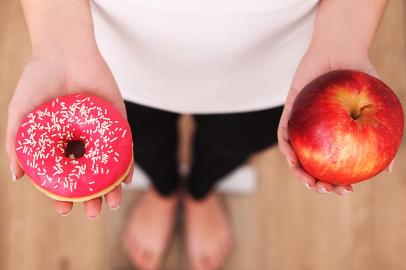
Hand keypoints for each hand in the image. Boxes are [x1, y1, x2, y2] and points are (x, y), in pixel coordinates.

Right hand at [5, 46, 134, 217]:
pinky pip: (124, 146)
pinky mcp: (117, 121)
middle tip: (94, 212)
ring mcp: (100, 132)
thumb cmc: (38, 80)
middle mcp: (80, 141)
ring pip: (108, 166)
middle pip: (89, 175)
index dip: (63, 194)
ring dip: (111, 186)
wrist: (64, 50)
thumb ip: (17, 144)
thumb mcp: (21, 114)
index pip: (63, 175)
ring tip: (111, 203)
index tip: (64, 210)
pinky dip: (126, 163)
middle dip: (91, 196)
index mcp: (58, 143)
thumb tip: (17, 177)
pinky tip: (125, 179)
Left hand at [277, 46, 393, 194]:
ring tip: (309, 181)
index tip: (347, 190)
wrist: (341, 51)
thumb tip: (389, 169)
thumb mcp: (377, 106)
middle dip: (317, 183)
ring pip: (296, 155)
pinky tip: (292, 157)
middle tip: (326, 189)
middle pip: (313, 165)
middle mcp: (318, 135)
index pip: (335, 166)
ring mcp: (302, 125)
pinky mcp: (289, 113)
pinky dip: (286, 147)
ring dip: (299, 171)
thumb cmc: (361, 78)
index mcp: (336, 137)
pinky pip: (284, 133)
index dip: (339, 182)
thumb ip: (381, 134)